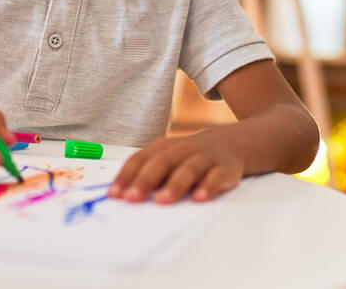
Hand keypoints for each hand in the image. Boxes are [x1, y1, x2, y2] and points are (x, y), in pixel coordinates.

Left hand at [109, 129, 244, 203]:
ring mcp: (204, 158)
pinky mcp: (224, 168)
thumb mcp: (168, 159)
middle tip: (132, 198)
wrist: (231, 143)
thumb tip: (122, 197)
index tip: (114, 194)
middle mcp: (182, 150)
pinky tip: (199, 198)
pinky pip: (216, 177)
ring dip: (174, 185)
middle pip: (162, 162)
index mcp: (163, 147)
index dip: (126, 176)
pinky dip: (208, 187)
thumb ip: (148, 174)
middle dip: (145, 180)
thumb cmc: (189, 157)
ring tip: (162, 201)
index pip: (140, 159)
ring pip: (188, 169)